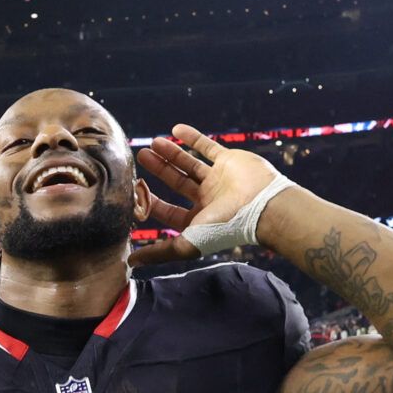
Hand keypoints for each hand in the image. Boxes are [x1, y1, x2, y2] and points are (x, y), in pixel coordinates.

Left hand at [131, 124, 291, 267]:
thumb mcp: (186, 244)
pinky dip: (192, 137)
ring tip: (152, 143)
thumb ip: (159, 252)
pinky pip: (208, 146)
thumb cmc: (225, 228)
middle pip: (177, 183)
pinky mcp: (229, 160)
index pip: (169, 211)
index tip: (135, 190)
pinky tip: (175, 130)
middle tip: (141, 155)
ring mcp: (219, 179)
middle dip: (159, 170)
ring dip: (171, 153)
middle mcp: (208, 199)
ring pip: (190, 163)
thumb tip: (131, 262)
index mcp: (199, 220)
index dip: (152, 201)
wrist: (262, 206)